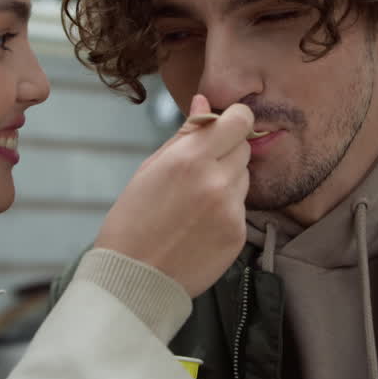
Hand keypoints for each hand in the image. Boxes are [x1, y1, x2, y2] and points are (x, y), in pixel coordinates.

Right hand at [95, 94, 253, 297]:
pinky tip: (200, 224)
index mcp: (189, 159)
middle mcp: (215, 181)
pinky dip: (226, 210)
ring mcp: (230, 210)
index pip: (239, 120)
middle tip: (199, 170)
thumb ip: (184, 134)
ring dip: (227, 181)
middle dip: (227, 151)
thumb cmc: (133, 220)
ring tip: (195, 201)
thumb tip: (204, 100)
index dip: (233, 120)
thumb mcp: (150, 169)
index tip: (223, 126)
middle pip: (244, 147)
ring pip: (244, 177)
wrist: (134, 278)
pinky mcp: (238, 234)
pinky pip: (241, 208)